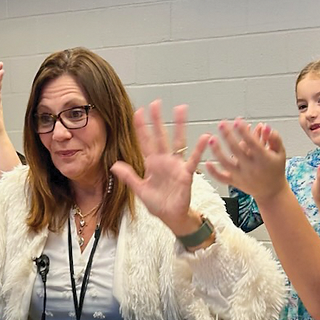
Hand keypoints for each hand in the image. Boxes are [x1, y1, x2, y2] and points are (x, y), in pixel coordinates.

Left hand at [110, 100, 207, 234]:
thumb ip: (128, 176)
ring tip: (181, 109)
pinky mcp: (186, 174)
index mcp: (151, 164)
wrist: (171, 217)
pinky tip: (205, 137)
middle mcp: (164, 160)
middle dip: (157, 120)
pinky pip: (193, 159)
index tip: (138, 111)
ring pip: (177, 141)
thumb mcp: (140, 190)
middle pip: (160, 136)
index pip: (144, 142)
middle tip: (157, 103)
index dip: (141, 127)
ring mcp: (175, 165)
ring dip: (179, 126)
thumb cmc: (158, 204)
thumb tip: (114, 165)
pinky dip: (199, 149)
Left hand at [206, 119, 288, 204]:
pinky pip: (222, 178)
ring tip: (211, 139)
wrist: (272, 192)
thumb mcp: (280, 152)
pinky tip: (207, 162)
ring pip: (226, 163)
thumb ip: (274, 138)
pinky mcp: (235, 182)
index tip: (237, 121)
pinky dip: (213, 172)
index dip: (244, 132)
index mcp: (263, 159)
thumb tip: (265, 126)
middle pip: (236, 150)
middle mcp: (251, 168)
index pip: (252, 143)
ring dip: (217, 151)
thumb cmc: (276, 169)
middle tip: (221, 124)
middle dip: (228, 136)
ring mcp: (242, 176)